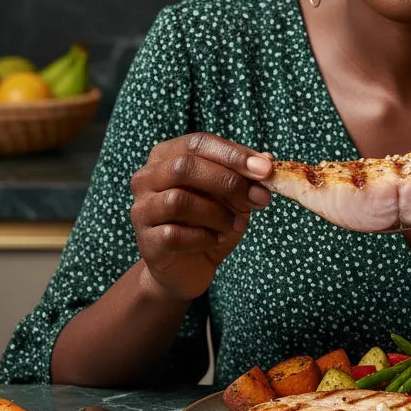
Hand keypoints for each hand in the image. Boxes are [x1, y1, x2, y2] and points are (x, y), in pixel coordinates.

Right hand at [129, 133, 273, 302]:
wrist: (189, 266)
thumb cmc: (211, 222)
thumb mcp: (234, 196)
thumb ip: (247, 176)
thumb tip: (268, 158)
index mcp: (167, 156)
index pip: (198, 143)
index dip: (234, 154)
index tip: (266, 169)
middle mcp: (147, 178)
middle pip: (184, 167)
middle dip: (227, 182)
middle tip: (258, 198)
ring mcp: (142, 209)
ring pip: (178, 200)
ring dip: (217, 213)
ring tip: (233, 224)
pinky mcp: (146, 241)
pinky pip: (174, 234)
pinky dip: (204, 237)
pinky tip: (214, 240)